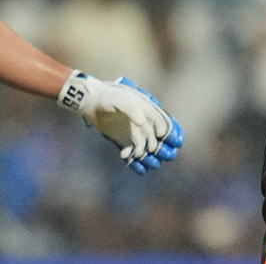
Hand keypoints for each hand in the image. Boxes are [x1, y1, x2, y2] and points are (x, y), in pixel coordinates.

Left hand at [57, 71, 184, 174]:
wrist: (89, 102)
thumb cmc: (107, 97)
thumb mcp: (120, 99)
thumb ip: (133, 109)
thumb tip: (142, 123)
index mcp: (147, 109)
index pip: (164, 122)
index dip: (172, 132)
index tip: (176, 142)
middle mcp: (142, 121)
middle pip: (158, 138)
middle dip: (164, 147)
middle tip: (168, 156)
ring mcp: (132, 131)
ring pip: (146, 147)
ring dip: (150, 156)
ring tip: (153, 164)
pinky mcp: (122, 140)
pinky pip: (132, 152)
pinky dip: (135, 160)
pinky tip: (138, 167)